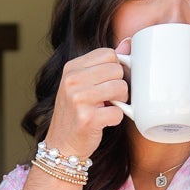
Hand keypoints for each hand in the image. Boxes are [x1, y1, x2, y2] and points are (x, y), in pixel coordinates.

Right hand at [44, 46, 130, 162]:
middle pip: (117, 69)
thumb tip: (129, 42)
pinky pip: (119, 112)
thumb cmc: (75, 114)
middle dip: (119, 85)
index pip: (108, 53)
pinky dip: (116, 119)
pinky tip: (104, 122)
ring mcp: (78, 99)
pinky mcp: (88, 118)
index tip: (109, 81)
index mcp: (71, 69)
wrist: (61, 146)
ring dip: (121, 101)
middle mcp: (72, 81)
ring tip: (108, 108)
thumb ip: (103, 63)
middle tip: (110, 98)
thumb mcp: (83, 84)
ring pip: (121, 88)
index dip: (115, 68)